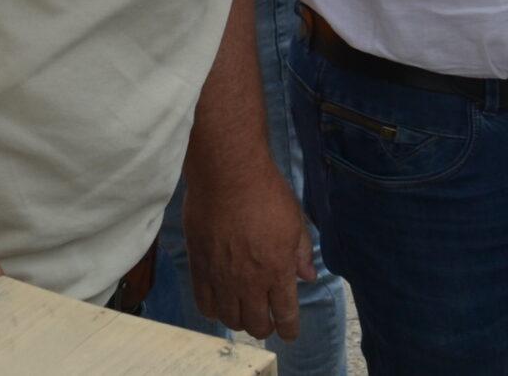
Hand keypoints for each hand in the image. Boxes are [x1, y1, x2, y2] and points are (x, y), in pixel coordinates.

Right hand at [184, 167, 316, 340]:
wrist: (228, 174)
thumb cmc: (267, 192)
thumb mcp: (295, 221)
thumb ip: (302, 253)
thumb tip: (308, 276)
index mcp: (277, 270)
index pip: (285, 314)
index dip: (289, 328)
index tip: (289, 332)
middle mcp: (249, 281)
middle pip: (256, 324)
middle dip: (265, 327)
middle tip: (267, 319)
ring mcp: (222, 277)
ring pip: (230, 319)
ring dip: (240, 320)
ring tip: (244, 310)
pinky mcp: (199, 267)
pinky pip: (204, 304)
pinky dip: (214, 311)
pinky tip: (220, 304)